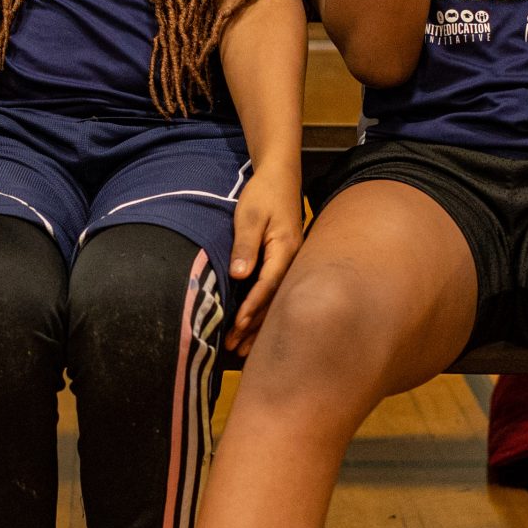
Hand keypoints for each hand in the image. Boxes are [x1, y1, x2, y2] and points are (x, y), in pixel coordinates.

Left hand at [226, 164, 302, 355]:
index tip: (237, 325)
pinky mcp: (285, 263)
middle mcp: (292, 260)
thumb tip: (240, 275)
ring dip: (259, 325)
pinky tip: (253, 327)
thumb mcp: (251, 215)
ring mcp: (291, 263)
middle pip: (274, 300)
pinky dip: (263, 311)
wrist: (280, 177)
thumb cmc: (264, 193)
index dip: (252, 307)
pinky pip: (275, 292)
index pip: (268, 285)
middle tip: (235, 349)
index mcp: (286, 249)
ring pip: (275, 300)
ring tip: (243, 350)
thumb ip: (245, 244)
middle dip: (254, 326)